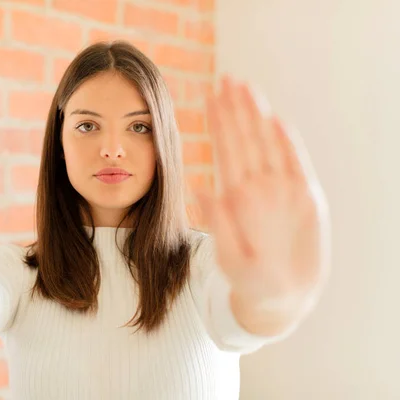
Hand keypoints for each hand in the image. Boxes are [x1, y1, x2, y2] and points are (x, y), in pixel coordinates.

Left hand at [197, 77, 330, 308]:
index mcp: (234, 196)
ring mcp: (281, 189)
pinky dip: (287, 142)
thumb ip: (216, 222)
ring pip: (267, 144)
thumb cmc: (249, 281)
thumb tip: (196, 188)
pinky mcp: (305, 198)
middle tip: (226, 78)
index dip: (218, 123)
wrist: (280, 298)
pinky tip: (276, 120)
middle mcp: (256, 186)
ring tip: (247, 87)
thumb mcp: (227, 255)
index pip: (224, 150)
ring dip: (257, 116)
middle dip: (235, 108)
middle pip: (244, 139)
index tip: (210, 96)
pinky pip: (295, 164)